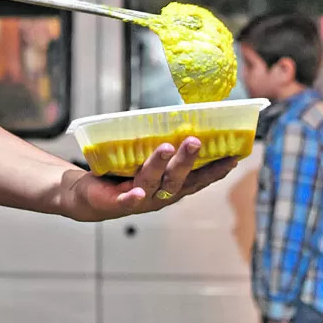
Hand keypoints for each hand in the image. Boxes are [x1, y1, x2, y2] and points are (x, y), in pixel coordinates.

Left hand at [62, 137, 237, 221]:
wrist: (87, 197)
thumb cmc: (122, 175)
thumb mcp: (147, 161)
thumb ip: (164, 148)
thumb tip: (180, 120)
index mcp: (171, 186)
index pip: (198, 179)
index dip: (216, 170)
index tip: (234, 157)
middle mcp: (160, 195)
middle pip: (179, 179)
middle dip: (189, 160)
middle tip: (197, 141)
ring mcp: (139, 200)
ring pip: (153, 182)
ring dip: (161, 165)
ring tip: (167, 147)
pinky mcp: (116, 202)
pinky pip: (126, 200)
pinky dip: (132, 197)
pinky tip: (138, 193)